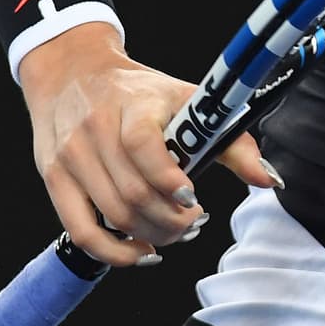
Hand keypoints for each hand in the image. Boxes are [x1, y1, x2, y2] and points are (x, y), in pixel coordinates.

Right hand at [19, 23, 277, 266]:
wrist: (74, 72)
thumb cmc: (139, 92)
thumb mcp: (185, 100)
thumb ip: (231, 141)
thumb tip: (270, 180)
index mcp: (132, 104)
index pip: (143, 146)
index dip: (170, 181)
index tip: (194, 196)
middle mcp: (95, 129)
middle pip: (134, 193)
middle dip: (171, 220)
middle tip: (194, 222)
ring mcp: (71, 156)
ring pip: (113, 215)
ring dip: (151, 236)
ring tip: (175, 232)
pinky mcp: (54, 178)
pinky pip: (81, 231)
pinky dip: (114, 252)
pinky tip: (141, 252)